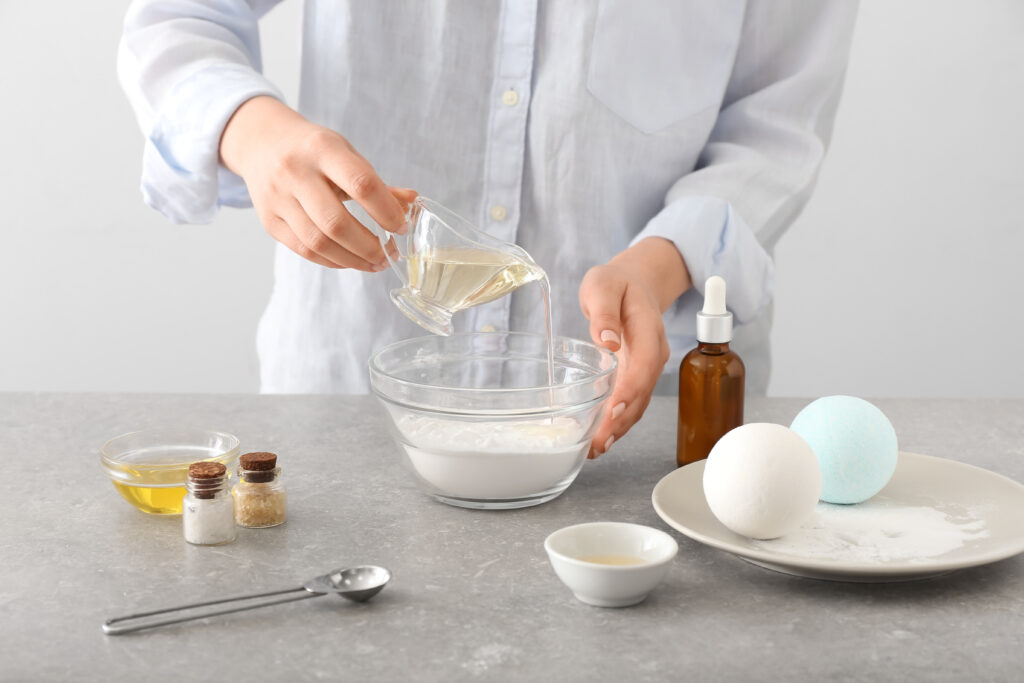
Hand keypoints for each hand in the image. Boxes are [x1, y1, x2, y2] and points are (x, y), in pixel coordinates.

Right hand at [220, 96, 415, 269]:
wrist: (262, 143)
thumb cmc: (313, 150)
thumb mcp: (346, 154)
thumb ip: (377, 182)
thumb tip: (411, 204)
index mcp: (322, 149)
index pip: (361, 184)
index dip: (386, 211)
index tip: (401, 227)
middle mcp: (295, 172)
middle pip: (336, 222)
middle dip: (369, 246)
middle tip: (390, 254)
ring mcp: (278, 198)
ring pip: (318, 242)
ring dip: (353, 259)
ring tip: (375, 263)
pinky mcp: (270, 221)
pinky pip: (304, 250)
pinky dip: (333, 261)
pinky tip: (351, 260)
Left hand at [578, 238, 690, 457]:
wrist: (636, 283)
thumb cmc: (616, 283)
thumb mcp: (603, 284)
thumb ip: (604, 310)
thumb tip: (607, 340)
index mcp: (649, 329)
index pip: (645, 364)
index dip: (631, 389)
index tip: (613, 410)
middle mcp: (654, 353)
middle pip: (643, 391)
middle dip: (622, 420)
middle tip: (599, 444)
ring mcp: (647, 367)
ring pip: (639, 402)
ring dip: (620, 428)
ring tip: (596, 449)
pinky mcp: (637, 375)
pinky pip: (631, 401)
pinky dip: (618, 422)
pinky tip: (600, 438)